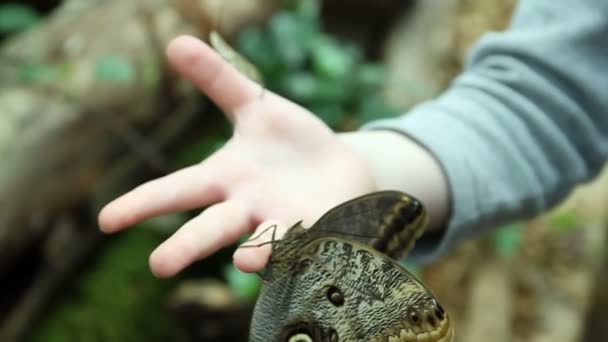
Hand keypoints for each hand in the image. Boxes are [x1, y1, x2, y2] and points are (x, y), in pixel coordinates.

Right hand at [98, 35, 375, 277]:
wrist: (338, 168)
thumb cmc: (289, 143)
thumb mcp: (254, 106)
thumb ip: (218, 79)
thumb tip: (175, 43)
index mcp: (225, 178)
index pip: (177, 191)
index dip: (142, 204)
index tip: (106, 220)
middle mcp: (247, 207)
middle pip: (212, 227)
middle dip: (187, 246)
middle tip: (159, 267)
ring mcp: (281, 222)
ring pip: (263, 242)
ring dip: (255, 251)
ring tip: (244, 261)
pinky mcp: (316, 228)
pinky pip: (307, 241)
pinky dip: (302, 246)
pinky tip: (300, 247)